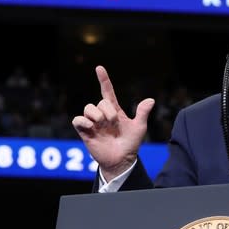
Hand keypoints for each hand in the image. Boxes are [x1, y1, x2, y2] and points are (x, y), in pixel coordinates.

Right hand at [71, 66, 154, 181]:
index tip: (99, 68)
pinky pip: (77, 120)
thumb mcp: (139, 128)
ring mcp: (93, 123)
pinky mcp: (85, 132)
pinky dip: (83, 120)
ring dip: (96, 114)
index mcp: (114, 111)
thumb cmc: (130, 144)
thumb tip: (150, 100)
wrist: (121, 160)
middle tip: (113, 122)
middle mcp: (102, 115)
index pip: (107, 92)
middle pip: (99, 102)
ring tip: (102, 124)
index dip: (104, 80)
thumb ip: (142, 114)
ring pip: (88, 108)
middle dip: (107, 110)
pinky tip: (91, 125)